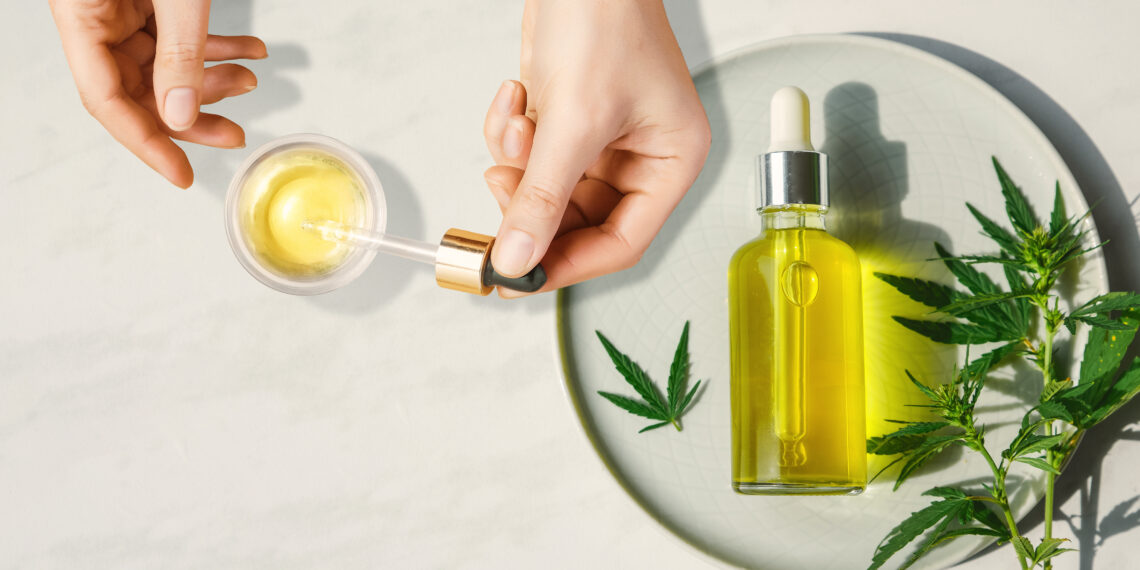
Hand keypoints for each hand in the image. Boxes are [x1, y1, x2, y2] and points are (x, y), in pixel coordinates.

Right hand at [50, 0, 265, 187]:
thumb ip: (179, 51)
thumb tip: (182, 115)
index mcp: (78, 16)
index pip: (105, 100)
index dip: (146, 143)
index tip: (182, 174)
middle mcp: (95, 21)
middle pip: (139, 91)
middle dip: (193, 114)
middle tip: (233, 134)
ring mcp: (120, 12)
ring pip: (165, 68)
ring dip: (212, 79)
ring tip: (249, 78)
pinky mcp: (146, 1)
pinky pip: (178, 37)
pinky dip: (216, 48)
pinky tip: (249, 51)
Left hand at [482, 0, 709, 296]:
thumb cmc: (605, 19)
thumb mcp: (572, 122)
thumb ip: (542, 199)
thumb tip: (518, 261)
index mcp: (671, 161)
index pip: (622, 240)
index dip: (568, 264)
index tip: (521, 278)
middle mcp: (642, 156)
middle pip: (579, 219)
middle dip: (533, 209)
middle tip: (498, 210)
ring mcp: (603, 139)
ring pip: (548, 188)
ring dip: (517, 168)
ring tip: (512, 132)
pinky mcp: (568, 119)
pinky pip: (533, 155)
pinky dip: (512, 135)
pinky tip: (514, 98)